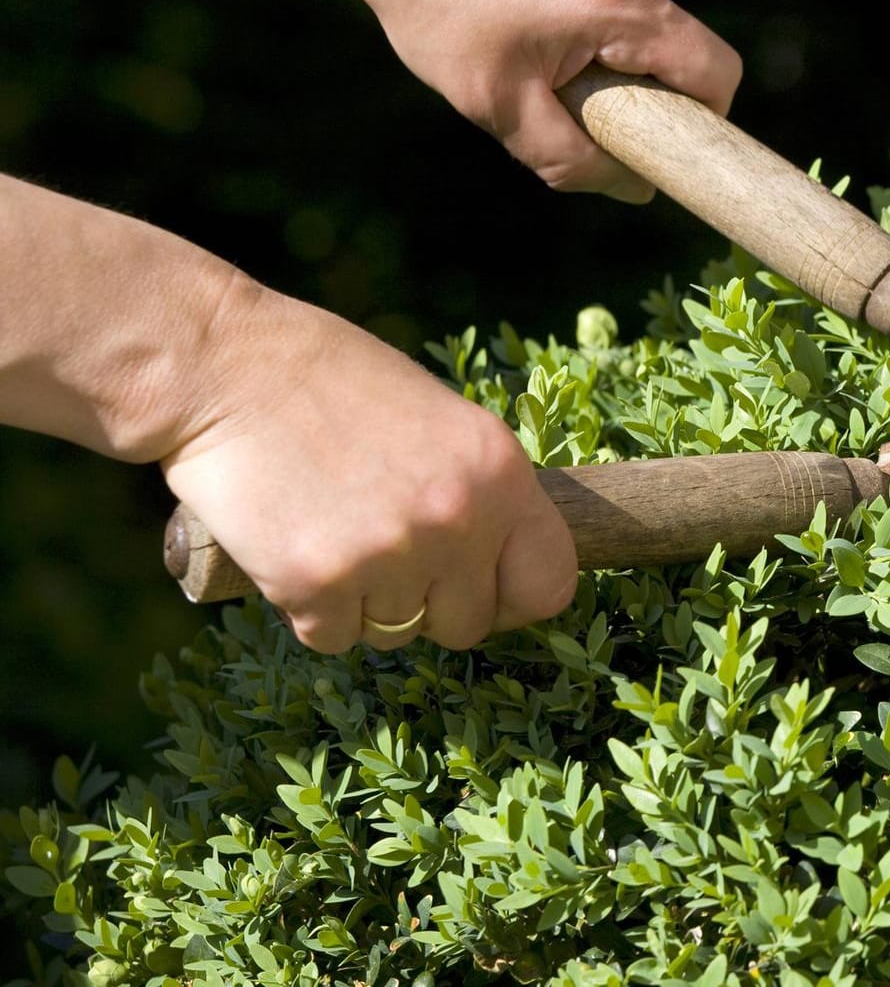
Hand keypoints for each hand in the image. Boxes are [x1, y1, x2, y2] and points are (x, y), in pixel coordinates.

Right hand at [160, 286, 578, 652]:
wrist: (223, 367)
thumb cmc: (329, 382)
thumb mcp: (441, 421)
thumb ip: (477, 492)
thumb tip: (494, 562)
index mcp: (501, 474)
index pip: (550, 583)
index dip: (513, 596)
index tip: (483, 589)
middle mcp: (458, 520)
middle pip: (468, 624)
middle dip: (431, 604)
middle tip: (385, 554)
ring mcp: (389, 556)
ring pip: (397, 634)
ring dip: (365, 603)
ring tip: (332, 529)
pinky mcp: (316, 584)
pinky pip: (333, 639)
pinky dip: (311, 610)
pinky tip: (293, 545)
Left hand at [272, 0, 740, 202]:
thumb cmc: (433, 7)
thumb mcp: (499, 105)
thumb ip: (574, 159)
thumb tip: (635, 188)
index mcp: (622, 1)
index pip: (715, 73)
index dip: (704, 119)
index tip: (660, 140)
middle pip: (675, 43)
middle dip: (635, 81)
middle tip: (567, 92)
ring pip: (639, 11)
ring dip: (602, 40)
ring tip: (528, 37)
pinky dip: (580, 2)